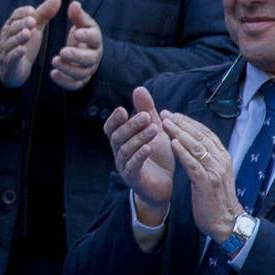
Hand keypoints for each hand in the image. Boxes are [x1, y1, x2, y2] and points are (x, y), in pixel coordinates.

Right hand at [0, 0, 61, 88]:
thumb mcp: (35, 28)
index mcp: (13, 25)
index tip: (32, 11)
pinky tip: (22, 50)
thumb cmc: (25, 44)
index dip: (22, 13)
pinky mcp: (9, 63)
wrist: (13, 69)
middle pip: (13, 28)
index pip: (15, 16)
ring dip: (19, 37)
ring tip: (28, 33)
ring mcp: (6, 50)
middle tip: (32, 21)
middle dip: (22, 24)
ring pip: (11, 42)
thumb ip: (44, 14)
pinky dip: (16, 53)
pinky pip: (11, 57)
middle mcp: (7, 36)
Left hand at [50, 1, 101, 89]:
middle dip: (76, 56)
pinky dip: (64, 81)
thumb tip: (74, 4)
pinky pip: (75, 85)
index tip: (76, 32)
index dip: (86, 36)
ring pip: (81, 73)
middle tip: (62, 51)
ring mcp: (88, 70)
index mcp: (95, 40)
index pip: (94, 38)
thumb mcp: (81, 23)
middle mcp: (94, 56)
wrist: (86, 51)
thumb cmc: (82, 34)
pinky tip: (53, 74)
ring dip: (68, 68)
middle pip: (89, 59)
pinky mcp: (81, 80)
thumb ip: (77, 15)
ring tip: (54, 61)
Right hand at [104, 86, 172, 222]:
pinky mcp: (134, 179)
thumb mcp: (154, 130)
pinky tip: (148, 147)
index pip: (111, 128)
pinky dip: (140, 156)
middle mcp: (119, 153)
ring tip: (154, 129)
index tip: (123, 109)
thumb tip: (139, 88)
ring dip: (139, 138)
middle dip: (131, 125)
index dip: (114, 120)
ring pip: (126, 150)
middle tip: (146, 116)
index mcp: (122, 141)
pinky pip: (133, 166)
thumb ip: (146, 110)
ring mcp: (125, 166)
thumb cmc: (157, 156)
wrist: (164, 186)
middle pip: (118, 137)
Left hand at [163, 111, 242, 242]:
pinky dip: (182, 152)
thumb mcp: (214, 174)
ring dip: (179, 133)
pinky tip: (172, 143)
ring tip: (165, 123)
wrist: (226, 221)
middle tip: (165, 114)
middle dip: (181, 123)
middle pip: (200, 136)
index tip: (174, 114)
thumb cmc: (215, 198)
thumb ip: (206, 159)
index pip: (205, 133)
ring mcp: (215, 171)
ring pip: (196, 146)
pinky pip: (193, 164)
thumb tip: (192, 143)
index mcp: (222, 157)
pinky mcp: (206, 182)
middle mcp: (220, 161)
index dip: (189, 122)